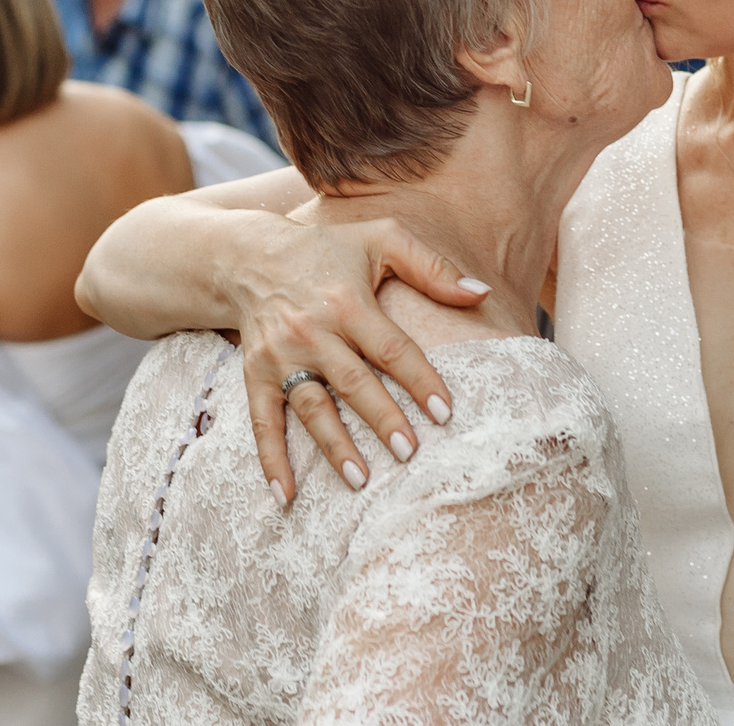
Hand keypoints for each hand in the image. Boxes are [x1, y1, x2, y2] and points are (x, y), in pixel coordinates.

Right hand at [230, 216, 487, 505]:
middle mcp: (311, 330)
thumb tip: (483, 294)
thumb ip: (432, 266)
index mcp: (347, 301)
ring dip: (335, 446)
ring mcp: (280, 356)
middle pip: (353, 382)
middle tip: (411, 453)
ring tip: (362, 481)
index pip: (390, 347)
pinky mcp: (255, 374)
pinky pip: (262, 421)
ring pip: (311, 407)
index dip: (419, 380)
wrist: (250, 255)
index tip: (445, 412)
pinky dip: (271, 459)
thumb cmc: (327, 249)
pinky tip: (285, 495)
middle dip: (382, 420)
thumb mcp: (381, 238)